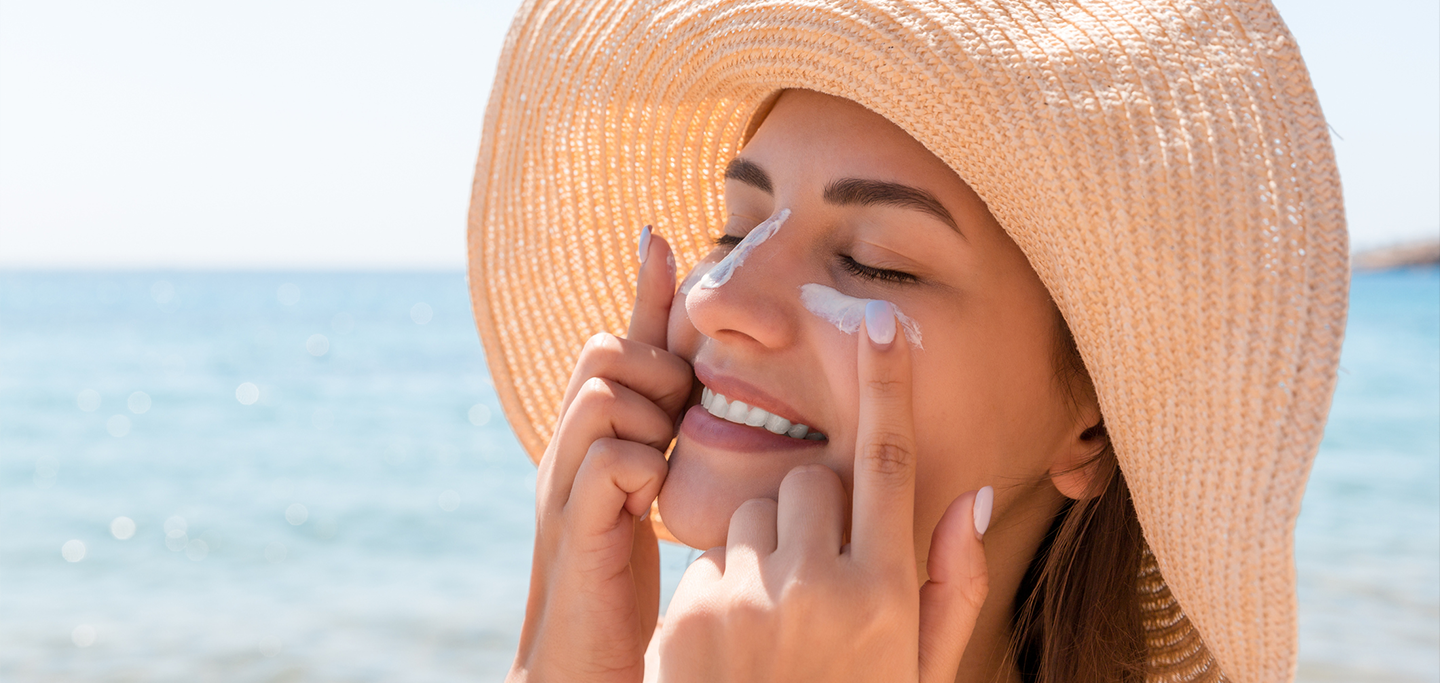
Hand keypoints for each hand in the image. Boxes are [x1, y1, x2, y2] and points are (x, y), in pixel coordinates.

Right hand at [508, 228, 690, 682]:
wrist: (584, 665)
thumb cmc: (626, 584)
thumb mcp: (656, 499)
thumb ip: (673, 443)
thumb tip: (705, 393)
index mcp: (598, 438)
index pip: (621, 342)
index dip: (643, 290)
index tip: (661, 235)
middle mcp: (572, 448)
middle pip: (605, 349)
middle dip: (652, 368)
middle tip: (676, 421)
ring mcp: (565, 483)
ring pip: (604, 391)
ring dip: (649, 415)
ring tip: (663, 461)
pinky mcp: (573, 526)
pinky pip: (609, 458)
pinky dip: (639, 468)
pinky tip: (652, 502)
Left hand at [657, 300, 990, 682]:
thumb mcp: (920, 671)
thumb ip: (951, 586)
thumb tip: (971, 494)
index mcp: (886, 597)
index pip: (889, 465)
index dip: (887, 386)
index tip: (880, 322)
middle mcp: (820, 589)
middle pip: (810, 482)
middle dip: (813, 511)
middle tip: (816, 578)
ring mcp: (748, 602)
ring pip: (752, 514)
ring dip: (764, 550)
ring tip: (773, 627)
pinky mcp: (690, 616)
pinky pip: (709, 560)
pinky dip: (723, 586)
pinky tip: (734, 649)